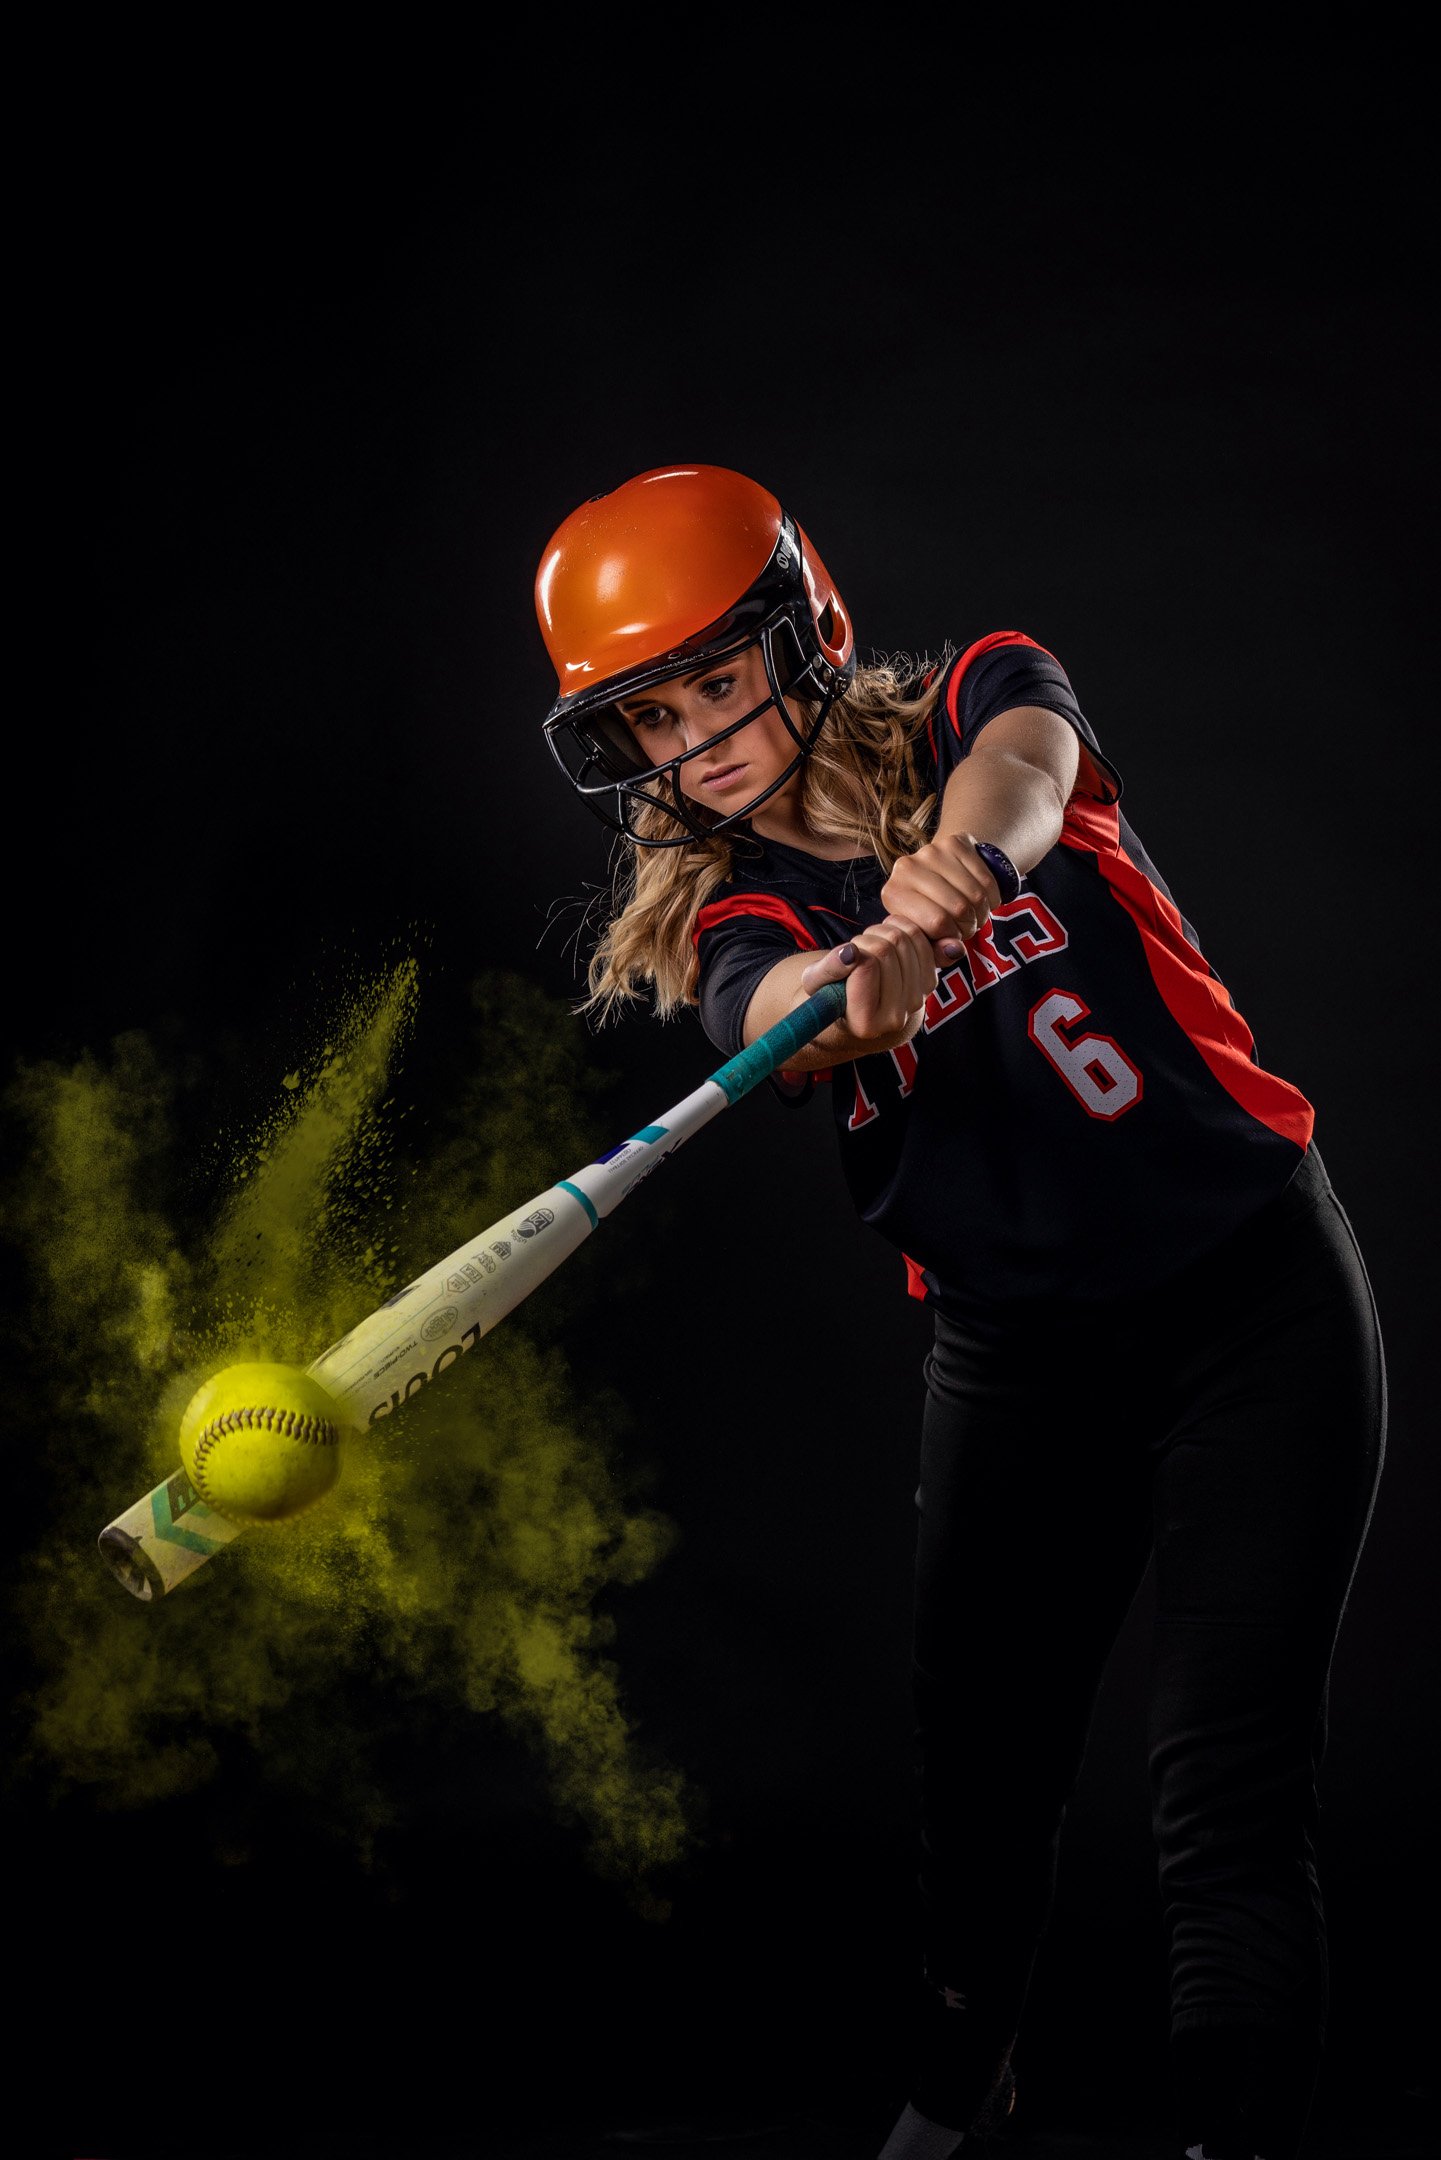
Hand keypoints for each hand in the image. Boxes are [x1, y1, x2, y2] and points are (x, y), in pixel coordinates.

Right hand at [797, 914, 942, 1045]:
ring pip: (904, 940)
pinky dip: (903, 929)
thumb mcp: (814, 983)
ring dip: (883, 933)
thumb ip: (827, 970)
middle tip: (856, 951)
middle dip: (866, 940)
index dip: (852, 951)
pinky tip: (889, 940)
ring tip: (870, 948)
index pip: (866, 966)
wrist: (856, 1004)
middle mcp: (895, 1019)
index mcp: (864, 1024)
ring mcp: (916, 1001)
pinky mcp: (930, 983)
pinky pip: (921, 939)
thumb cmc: (829, 992)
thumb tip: (850, 953)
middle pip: (886, 950)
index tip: (844, 960)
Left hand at [880, 833, 1002, 948]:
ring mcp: (931, 851)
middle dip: (970, 925)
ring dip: (982, 912)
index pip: (937, 923)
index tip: (953, 936)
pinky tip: (984, 900)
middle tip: (967, 927)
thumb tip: (955, 949)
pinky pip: (986, 878)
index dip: (953, 935)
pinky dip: (992, 896)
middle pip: (958, 908)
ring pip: (975, 894)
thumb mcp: (927, 939)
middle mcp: (906, 867)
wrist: (936, 874)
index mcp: (893, 894)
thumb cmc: (929, 913)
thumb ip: (937, 952)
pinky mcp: (954, 841)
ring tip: (974, 915)